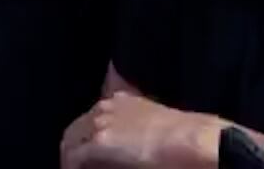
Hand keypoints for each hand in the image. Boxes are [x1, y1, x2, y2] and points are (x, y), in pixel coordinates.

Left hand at [60, 91, 222, 168]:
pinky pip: (73, 158)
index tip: (87, 155)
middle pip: (76, 129)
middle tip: (76, 166)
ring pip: (70, 141)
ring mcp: (101, 123)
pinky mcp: (100, 143)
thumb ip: (138, 129)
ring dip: (70, 158)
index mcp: (120, 101)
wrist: (193, 141)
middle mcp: (106, 107)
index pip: (91, 118)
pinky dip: (71, 167)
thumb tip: (131, 148)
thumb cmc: (186, 136)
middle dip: (73, 148)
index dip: (86, 138)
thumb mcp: (156, 123)